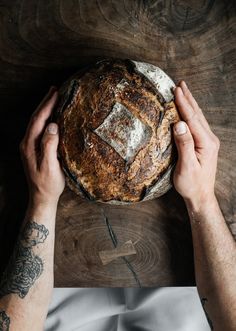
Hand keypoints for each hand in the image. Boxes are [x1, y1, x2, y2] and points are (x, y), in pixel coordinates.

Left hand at [20, 87, 64, 208]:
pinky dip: (45, 118)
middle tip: (54, 89)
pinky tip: (52, 116)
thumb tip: (52, 126)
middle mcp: (27, 143)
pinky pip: (39, 129)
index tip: (56, 93)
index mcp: (29, 145)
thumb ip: (49, 146)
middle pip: (35, 118)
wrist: (41, 197)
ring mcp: (29, 146)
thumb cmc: (48, 184)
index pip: (38, 120)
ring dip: (44, 109)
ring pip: (36, 122)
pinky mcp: (34, 149)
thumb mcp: (50, 166)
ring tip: (53, 97)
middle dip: (45, 103)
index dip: (47, 105)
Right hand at [172, 81, 219, 211]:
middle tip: (180, 84)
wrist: (201, 196)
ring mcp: (208, 142)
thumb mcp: (186, 166)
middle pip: (197, 114)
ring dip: (191, 104)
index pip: (192, 119)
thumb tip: (179, 124)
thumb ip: (184, 144)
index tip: (176, 90)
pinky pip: (197, 124)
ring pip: (198, 118)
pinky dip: (191, 114)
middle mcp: (209, 140)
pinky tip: (188, 111)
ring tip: (184, 91)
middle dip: (188, 98)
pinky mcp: (204, 145)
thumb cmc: (192, 184)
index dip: (184, 104)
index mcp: (205, 143)